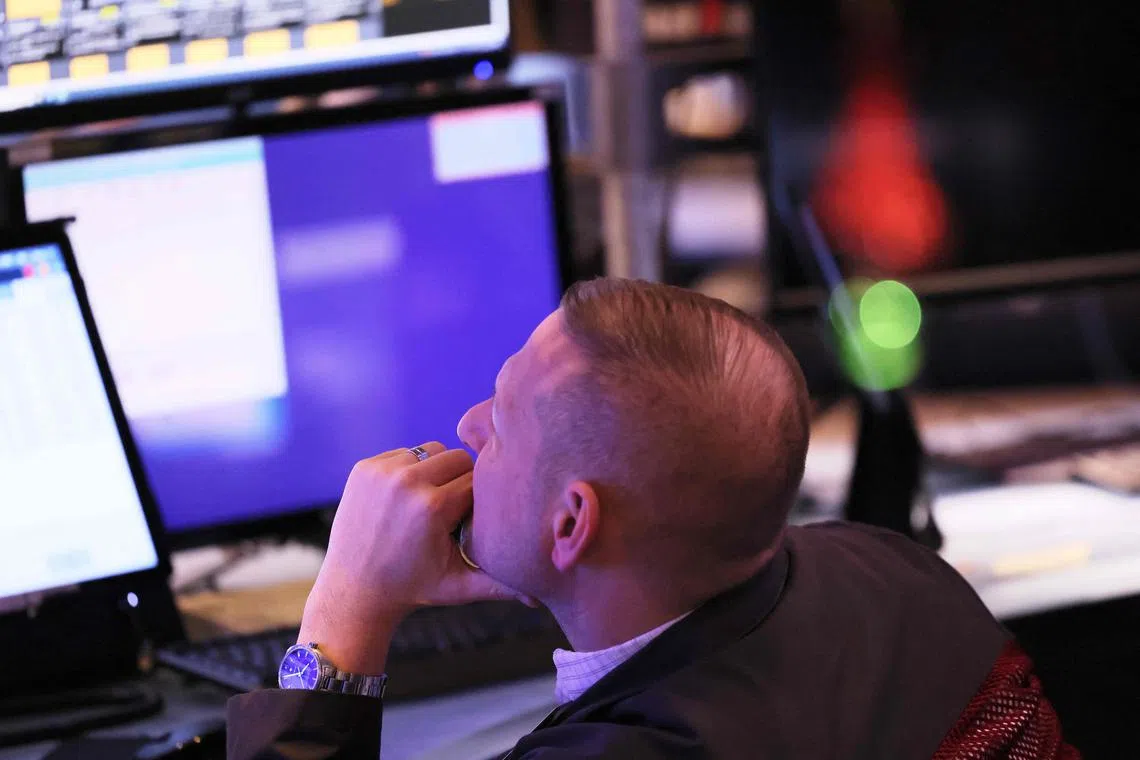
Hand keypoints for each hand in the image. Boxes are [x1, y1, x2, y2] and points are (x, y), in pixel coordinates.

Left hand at [298, 443, 521, 674]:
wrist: (355, 590)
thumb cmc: (414, 589)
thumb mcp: (461, 587)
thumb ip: (503, 586)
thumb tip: (541, 601)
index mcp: (434, 507)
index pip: (478, 481)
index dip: (479, 500)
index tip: (471, 519)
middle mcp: (406, 482)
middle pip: (458, 458)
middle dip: (461, 481)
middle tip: (453, 509)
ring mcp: (382, 472)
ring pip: (432, 451)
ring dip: (436, 472)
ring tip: (429, 502)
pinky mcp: (364, 468)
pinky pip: (404, 454)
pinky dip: (409, 471)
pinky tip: (405, 499)